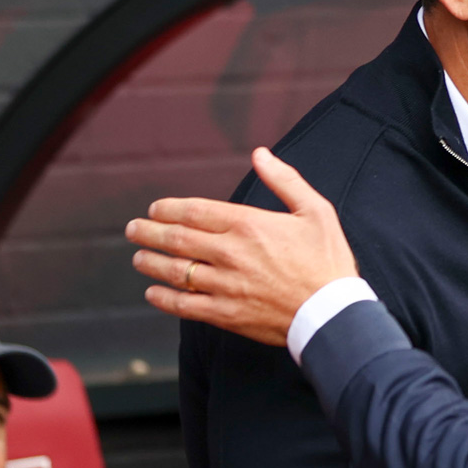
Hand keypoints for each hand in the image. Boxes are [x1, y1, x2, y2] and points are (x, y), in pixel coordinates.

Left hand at [125, 147, 357, 346]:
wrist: (333, 314)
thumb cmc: (328, 261)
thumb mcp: (316, 211)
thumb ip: (285, 180)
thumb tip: (260, 154)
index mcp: (248, 224)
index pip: (193, 211)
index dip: (167, 209)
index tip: (155, 209)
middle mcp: (230, 253)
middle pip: (175, 239)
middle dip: (148, 232)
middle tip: (134, 229)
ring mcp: (225, 285)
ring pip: (174, 271)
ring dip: (150, 262)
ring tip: (138, 258)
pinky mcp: (226, 313)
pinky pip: (184, 305)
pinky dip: (163, 298)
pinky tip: (153, 292)